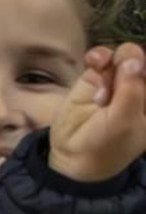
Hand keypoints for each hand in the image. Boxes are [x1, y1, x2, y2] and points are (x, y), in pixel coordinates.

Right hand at [50, 42, 145, 182]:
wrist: (73, 156)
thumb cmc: (107, 145)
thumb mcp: (125, 121)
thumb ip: (132, 90)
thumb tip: (134, 58)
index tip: (141, 74)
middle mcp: (138, 90)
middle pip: (140, 61)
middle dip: (131, 60)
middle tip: (120, 71)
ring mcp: (116, 83)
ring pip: (121, 57)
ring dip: (113, 58)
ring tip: (101, 68)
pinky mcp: (93, 80)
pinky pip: (100, 59)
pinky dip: (98, 57)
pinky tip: (95, 62)